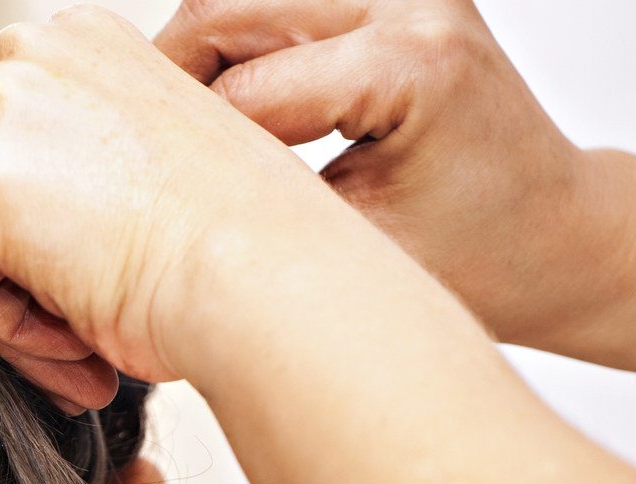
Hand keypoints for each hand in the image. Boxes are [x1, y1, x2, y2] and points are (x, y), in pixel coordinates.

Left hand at [0, 6, 342, 406]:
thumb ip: (70, 166)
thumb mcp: (140, 169)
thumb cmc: (235, 241)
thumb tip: (15, 217)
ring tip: (87, 348)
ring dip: (18, 310)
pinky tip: (77, 341)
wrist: (261, 278)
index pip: (9, 153)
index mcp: (76, 41)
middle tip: (86, 338)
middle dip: (23, 277)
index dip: (44, 236)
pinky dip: (6, 331)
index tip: (94, 286)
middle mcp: (30, 53)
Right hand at [155, 0, 635, 367]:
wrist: (551, 233)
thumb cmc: (479, 257)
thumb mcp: (349, 251)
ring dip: (191, 68)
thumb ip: (254, 212)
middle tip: (137, 167)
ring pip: (234, 1)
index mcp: (410, 62)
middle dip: (164, 89)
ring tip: (176, 144)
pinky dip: (229, 58)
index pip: (238, 95)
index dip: (174, 157)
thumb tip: (149, 203)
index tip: (134, 212)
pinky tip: (218, 118)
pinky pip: (267, 9)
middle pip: (221, 11)